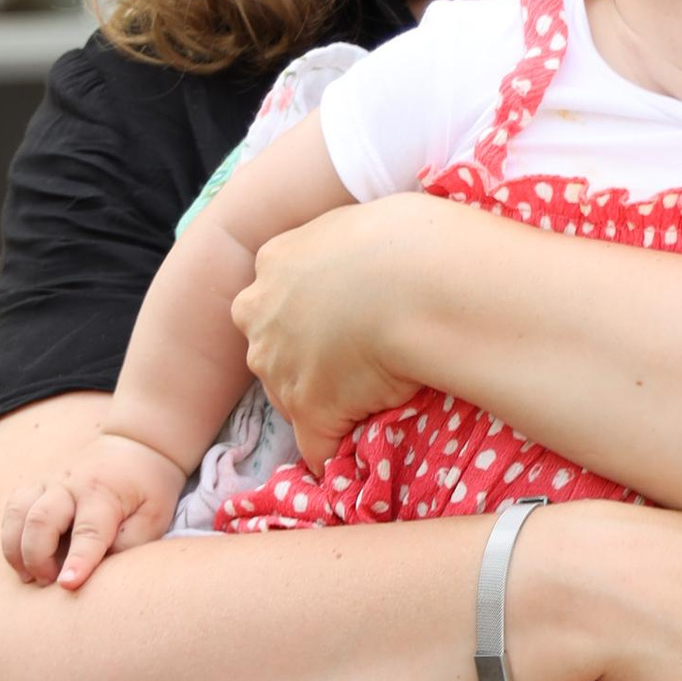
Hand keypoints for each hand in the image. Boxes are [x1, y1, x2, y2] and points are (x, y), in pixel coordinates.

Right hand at [2, 431, 187, 590]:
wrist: (134, 446)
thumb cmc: (147, 488)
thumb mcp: (155, 515)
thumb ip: (131, 543)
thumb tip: (101, 569)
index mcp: (104, 492)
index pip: (89, 531)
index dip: (78, 560)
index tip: (68, 584)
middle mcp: (71, 484)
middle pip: (41, 520)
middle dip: (38, 557)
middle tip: (50, 582)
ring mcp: (49, 482)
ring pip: (17, 512)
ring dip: (16, 549)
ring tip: (28, 576)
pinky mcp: (37, 485)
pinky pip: (12, 509)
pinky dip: (11, 536)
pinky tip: (22, 558)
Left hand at [232, 192, 437, 468]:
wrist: (421, 281)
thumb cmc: (407, 240)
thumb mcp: (361, 223)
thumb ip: (344, 246)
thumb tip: (366, 268)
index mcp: (274, 261)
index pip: (278, 299)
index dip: (312, 316)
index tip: (347, 321)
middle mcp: (260, 313)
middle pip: (273, 349)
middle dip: (306, 359)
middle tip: (361, 357)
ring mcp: (278, 365)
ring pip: (290, 396)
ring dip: (324, 403)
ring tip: (375, 396)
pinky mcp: (308, 410)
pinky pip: (317, 447)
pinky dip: (337, 454)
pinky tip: (363, 457)